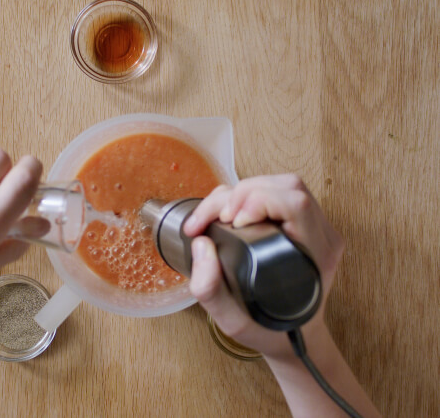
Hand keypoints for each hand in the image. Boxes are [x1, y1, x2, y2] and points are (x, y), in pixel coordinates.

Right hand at [183, 174, 344, 358]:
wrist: (293, 339)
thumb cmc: (269, 330)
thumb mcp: (232, 322)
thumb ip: (210, 289)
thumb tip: (201, 244)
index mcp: (313, 258)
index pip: (295, 204)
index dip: (258, 201)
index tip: (232, 222)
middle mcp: (322, 238)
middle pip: (287, 186)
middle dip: (242, 193)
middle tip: (215, 218)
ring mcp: (318, 229)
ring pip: (284, 183)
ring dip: (245, 190)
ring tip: (219, 213)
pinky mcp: (307, 224)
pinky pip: (281, 192)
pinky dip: (251, 194)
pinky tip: (233, 211)